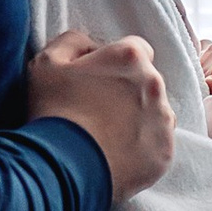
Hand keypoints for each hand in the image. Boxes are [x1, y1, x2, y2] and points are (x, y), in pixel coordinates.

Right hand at [25, 27, 176, 200]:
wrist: (61, 169)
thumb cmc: (52, 112)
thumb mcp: (47, 63)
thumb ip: (73, 42)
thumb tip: (91, 45)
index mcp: (130, 58)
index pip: (136, 49)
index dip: (117, 63)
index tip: (100, 80)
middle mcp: (155, 85)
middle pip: (147, 83)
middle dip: (128, 91)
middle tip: (98, 111)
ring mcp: (163, 121)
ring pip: (156, 114)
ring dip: (138, 119)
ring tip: (108, 136)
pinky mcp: (164, 154)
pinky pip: (157, 145)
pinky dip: (141, 148)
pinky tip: (116, 154)